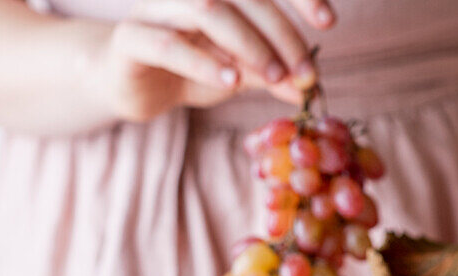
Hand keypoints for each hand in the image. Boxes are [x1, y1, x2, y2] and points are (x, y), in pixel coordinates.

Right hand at [98, 0, 334, 122]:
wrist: (131, 85)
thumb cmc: (189, 68)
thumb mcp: (238, 71)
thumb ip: (270, 74)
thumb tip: (308, 85)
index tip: (327, 22)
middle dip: (280, 33)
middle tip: (304, 72)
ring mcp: (154, 6)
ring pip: (207, 9)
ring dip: (247, 44)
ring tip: (273, 77)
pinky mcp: (130, 38)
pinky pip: (166, 43)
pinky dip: (202, 62)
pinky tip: (230, 82)